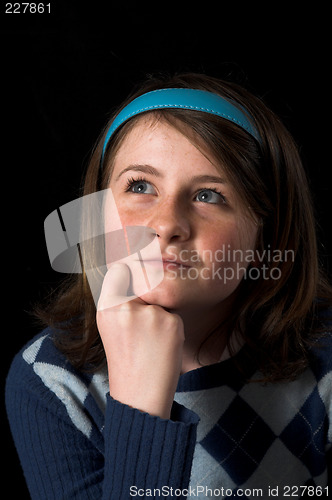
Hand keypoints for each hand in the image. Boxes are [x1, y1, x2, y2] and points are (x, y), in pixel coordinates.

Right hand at [96, 263, 184, 418]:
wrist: (140, 396)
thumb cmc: (126, 360)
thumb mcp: (111, 326)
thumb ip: (118, 300)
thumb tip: (132, 267)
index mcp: (106, 308)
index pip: (120, 271)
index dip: (129, 273)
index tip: (134, 278)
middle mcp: (125, 308)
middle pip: (144, 285)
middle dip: (147, 300)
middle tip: (142, 328)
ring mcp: (150, 314)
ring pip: (161, 301)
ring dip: (160, 317)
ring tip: (151, 343)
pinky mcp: (171, 322)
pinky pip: (174, 315)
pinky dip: (172, 329)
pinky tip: (162, 347)